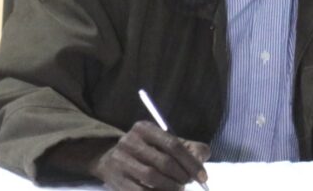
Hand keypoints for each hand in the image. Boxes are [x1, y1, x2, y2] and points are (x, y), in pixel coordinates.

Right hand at [88, 120, 209, 189]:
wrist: (109, 160)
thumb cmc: (145, 152)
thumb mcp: (163, 143)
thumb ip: (187, 147)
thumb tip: (203, 155)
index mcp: (144, 128)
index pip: (173, 145)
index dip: (191, 162)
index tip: (203, 177)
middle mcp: (130, 141)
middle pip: (164, 162)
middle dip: (182, 176)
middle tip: (188, 183)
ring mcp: (120, 160)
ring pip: (153, 178)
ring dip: (171, 188)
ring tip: (177, 189)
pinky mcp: (116, 179)